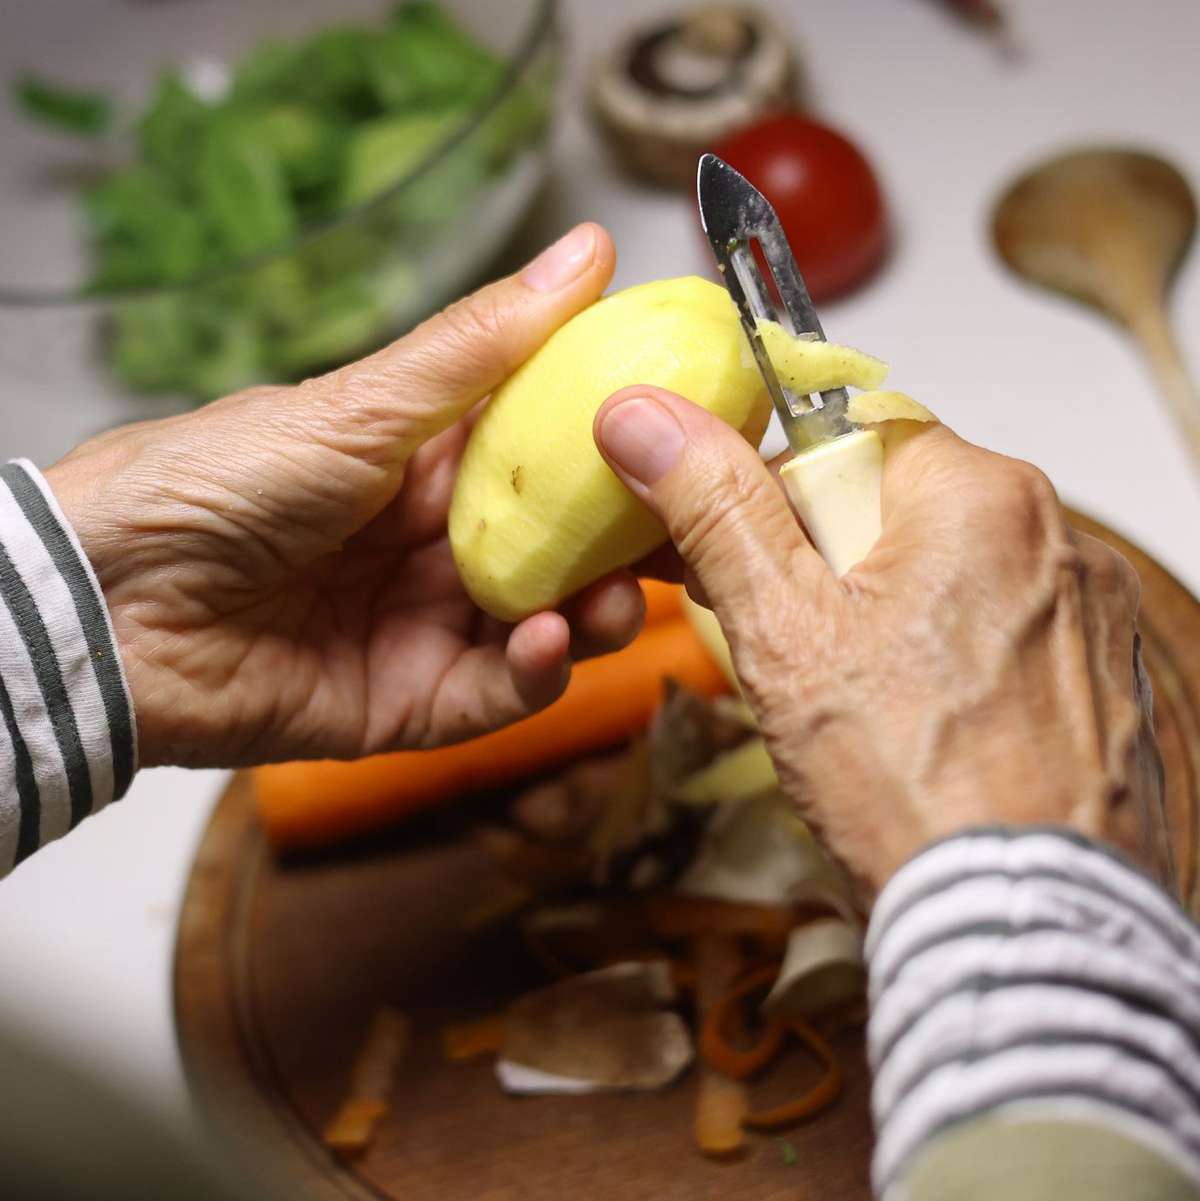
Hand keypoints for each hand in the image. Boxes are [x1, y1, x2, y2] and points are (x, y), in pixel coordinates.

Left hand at [47, 224, 646, 768]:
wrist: (111, 603)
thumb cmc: (219, 480)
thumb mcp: (365, 404)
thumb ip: (484, 345)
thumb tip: (586, 252)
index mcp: (432, 464)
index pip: (558, 457)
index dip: (628, 453)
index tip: (700, 440)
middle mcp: (441, 546)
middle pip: (568, 551)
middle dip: (634, 550)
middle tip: (693, 539)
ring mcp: (431, 627)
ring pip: (550, 628)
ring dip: (598, 615)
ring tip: (618, 598)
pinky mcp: (411, 705)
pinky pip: (497, 695)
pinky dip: (534, 674)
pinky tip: (547, 643)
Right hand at [595, 390, 1170, 896]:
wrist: (1021, 929)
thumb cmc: (909, 783)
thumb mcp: (783, 634)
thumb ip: (717, 513)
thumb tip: (642, 416)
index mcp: (979, 494)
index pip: (844, 443)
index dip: (776, 507)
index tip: (748, 571)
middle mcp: (1054, 532)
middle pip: (897, 509)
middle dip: (830, 568)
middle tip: (801, 655)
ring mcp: (1087, 608)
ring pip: (946, 574)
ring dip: (889, 615)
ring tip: (864, 708)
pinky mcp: (1102, 676)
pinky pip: (1001, 632)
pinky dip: (954, 662)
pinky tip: (928, 730)